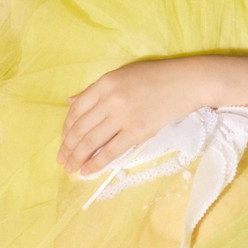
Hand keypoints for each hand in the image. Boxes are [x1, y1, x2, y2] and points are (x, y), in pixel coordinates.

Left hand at [59, 57, 214, 174]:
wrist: (185, 82)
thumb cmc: (154, 77)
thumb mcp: (121, 76)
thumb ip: (95, 91)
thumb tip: (71, 102)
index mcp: (104, 83)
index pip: (76, 109)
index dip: (66, 128)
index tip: (63, 141)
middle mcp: (109, 99)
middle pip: (80, 128)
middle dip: (68, 147)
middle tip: (61, 160)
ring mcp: (123, 116)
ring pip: (91, 141)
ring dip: (77, 157)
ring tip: (70, 168)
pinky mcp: (137, 131)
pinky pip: (111, 151)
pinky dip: (96, 163)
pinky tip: (87, 171)